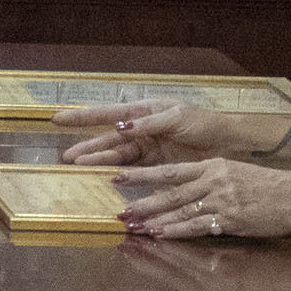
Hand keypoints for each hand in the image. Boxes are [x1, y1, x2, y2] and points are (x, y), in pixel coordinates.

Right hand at [55, 99, 241, 167]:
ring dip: (99, 162)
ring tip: (80, 168)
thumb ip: (149, 122)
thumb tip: (121, 126)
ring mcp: (148, 150)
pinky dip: (118, 175)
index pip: (108, 113)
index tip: (58, 118)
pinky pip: (133, 171)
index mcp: (144, 111)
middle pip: (109, 139)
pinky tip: (104, 179)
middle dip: (88, 147)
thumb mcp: (178, 117)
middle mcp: (141, 130)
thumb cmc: (206, 123)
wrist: (232, 144)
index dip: (83, 117)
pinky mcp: (158, 167)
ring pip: (118, 156)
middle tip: (67, 157)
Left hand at [114, 157, 290, 242]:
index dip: (142, 175)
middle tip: (118, 210)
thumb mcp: (235, 173)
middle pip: (169, 191)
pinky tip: (161, 235)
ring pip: (180, 209)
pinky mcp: (232, 219)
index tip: (118, 177)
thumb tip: (183, 189)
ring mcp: (222, 200)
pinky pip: (198, 226)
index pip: (169, 170)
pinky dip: (177, 231)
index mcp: (212, 166)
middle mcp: (213, 180)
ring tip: (133, 226)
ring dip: (154, 219)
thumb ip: (208, 179)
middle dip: (141, 201)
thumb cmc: (268, 186)